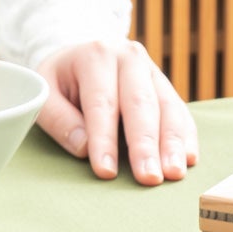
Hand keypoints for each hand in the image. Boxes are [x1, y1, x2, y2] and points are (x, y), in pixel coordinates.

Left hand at [34, 39, 198, 184]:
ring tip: (174, 174)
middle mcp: (129, 58)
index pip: (102, 103)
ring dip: (173, 143)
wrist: (80, 53)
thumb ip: (58, 119)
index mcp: (95, 56)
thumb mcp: (44, 92)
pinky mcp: (165, 86)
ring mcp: (151, 71)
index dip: (104, 139)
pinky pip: (180, 111)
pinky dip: (186, 136)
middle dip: (146, 145)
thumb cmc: (60, 80)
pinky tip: (189, 158)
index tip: (106, 172)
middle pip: (141, 104)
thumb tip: (85, 147)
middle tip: (150, 178)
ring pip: (167, 107)